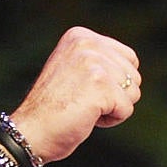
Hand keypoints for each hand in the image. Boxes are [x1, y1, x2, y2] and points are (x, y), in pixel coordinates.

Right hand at [8, 27, 141, 163]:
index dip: (116, 82)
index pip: (130, 58)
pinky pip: (126, 109)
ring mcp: (93, 63)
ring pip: (133, 93)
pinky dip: (111, 120)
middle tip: (83, 101)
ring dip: (113, 108)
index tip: (86, 88)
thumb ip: (99, 60)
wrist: (32, 130)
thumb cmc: (54, 107)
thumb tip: (132, 64)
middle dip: (116, 95)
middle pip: (134, 76)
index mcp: (81, 36)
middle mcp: (87, 44)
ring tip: (84, 108)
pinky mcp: (100, 85)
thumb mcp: (75, 69)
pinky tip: (87, 117)